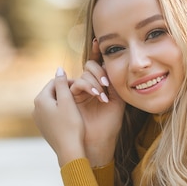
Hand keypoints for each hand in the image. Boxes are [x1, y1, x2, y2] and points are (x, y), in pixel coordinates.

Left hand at [33, 67, 85, 166]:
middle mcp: (35, 108)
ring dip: (64, 102)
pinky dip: (61, 112)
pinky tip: (72, 117)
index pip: (54, 82)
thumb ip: (62, 84)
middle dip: (66, 92)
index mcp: (40, 99)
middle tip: (82, 95)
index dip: (69, 82)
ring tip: (78, 106)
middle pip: (53, 92)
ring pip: (53, 103)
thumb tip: (58, 69)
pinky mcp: (44, 128)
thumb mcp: (68, 101)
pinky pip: (52, 114)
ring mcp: (39, 119)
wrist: (69, 151)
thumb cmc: (71, 125)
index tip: (82, 87)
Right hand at [69, 40, 124, 166]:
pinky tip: (98, 95)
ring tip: (103, 95)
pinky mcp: (69, 99)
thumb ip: (115, 83)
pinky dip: (88, 87)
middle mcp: (87, 87)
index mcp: (99, 85)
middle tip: (108, 84)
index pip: (97, 65)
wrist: (99, 143)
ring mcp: (77, 93)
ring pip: (84, 75)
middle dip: (99, 72)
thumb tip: (111, 65)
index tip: (100, 41)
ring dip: (95, 82)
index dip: (97, 53)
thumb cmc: (109, 125)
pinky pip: (77, 84)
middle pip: (89, 67)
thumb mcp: (117, 101)